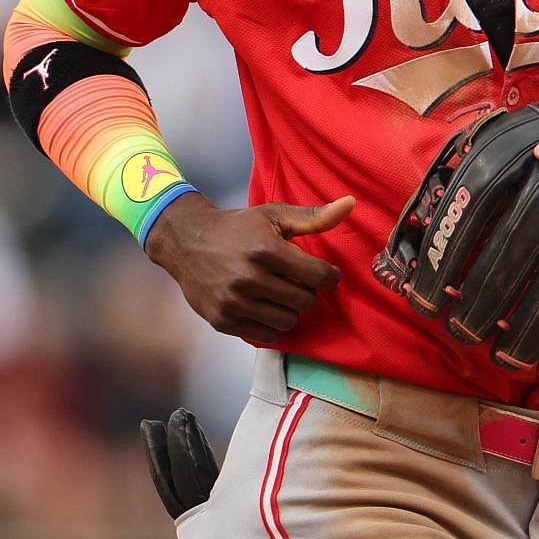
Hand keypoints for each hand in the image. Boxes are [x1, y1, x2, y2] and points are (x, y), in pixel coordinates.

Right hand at [144, 192, 353, 339]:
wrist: (187, 242)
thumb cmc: (238, 228)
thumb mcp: (275, 215)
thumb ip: (315, 216)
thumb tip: (351, 203)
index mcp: (266, 250)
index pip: (319, 277)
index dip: (329, 276)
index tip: (323, 273)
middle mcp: (249, 279)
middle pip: (305, 301)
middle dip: (307, 291)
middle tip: (296, 280)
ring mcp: (234, 303)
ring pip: (288, 322)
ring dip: (291, 309)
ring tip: (280, 293)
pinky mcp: (223, 321)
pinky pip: (266, 335)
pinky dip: (271, 323)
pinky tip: (264, 305)